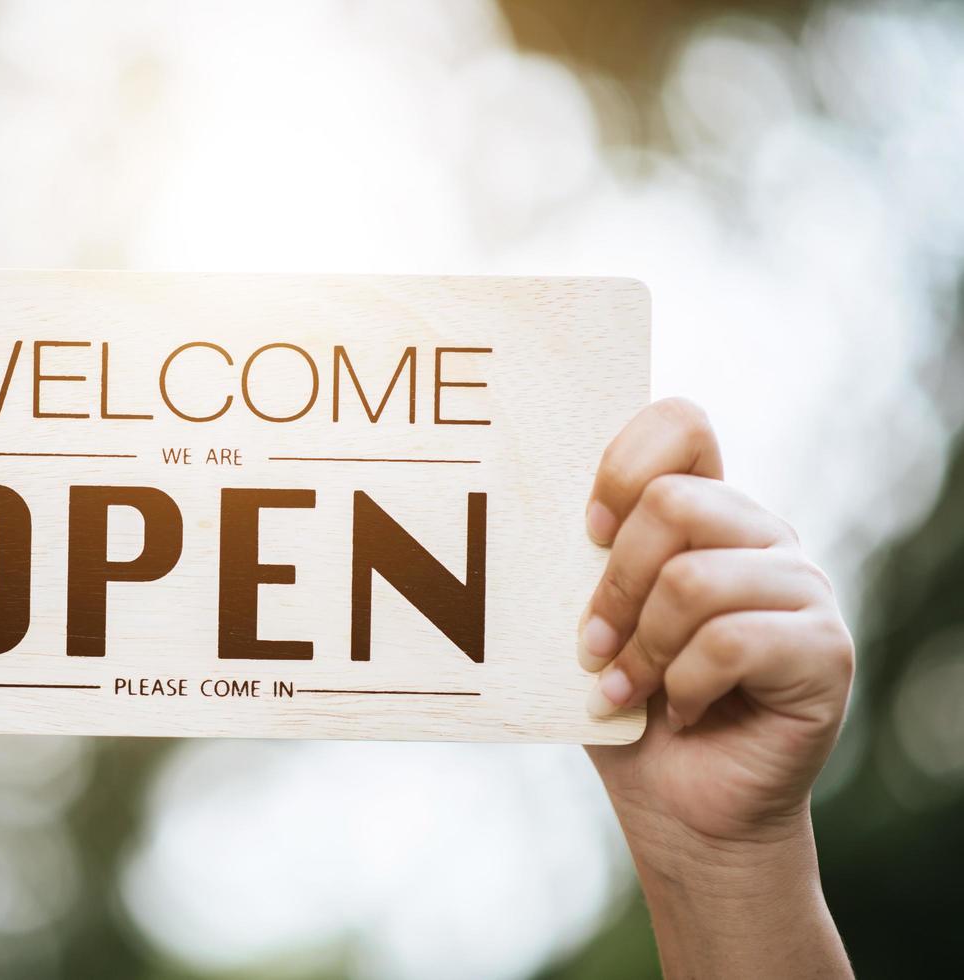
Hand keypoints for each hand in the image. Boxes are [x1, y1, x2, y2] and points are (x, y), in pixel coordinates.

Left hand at [579, 398, 853, 976]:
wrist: (680, 803)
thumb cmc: (624, 702)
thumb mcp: (585, 618)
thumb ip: (576, 562)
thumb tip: (512, 509)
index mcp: (706, 510)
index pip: (681, 424)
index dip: (621, 466)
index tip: (586, 534)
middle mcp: (761, 536)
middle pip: (673, 503)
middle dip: (613, 584)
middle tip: (592, 644)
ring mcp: (802, 587)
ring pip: (695, 578)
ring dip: (641, 647)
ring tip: (626, 686)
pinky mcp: (824, 649)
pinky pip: (731, 641)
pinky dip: (683, 686)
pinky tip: (680, 712)